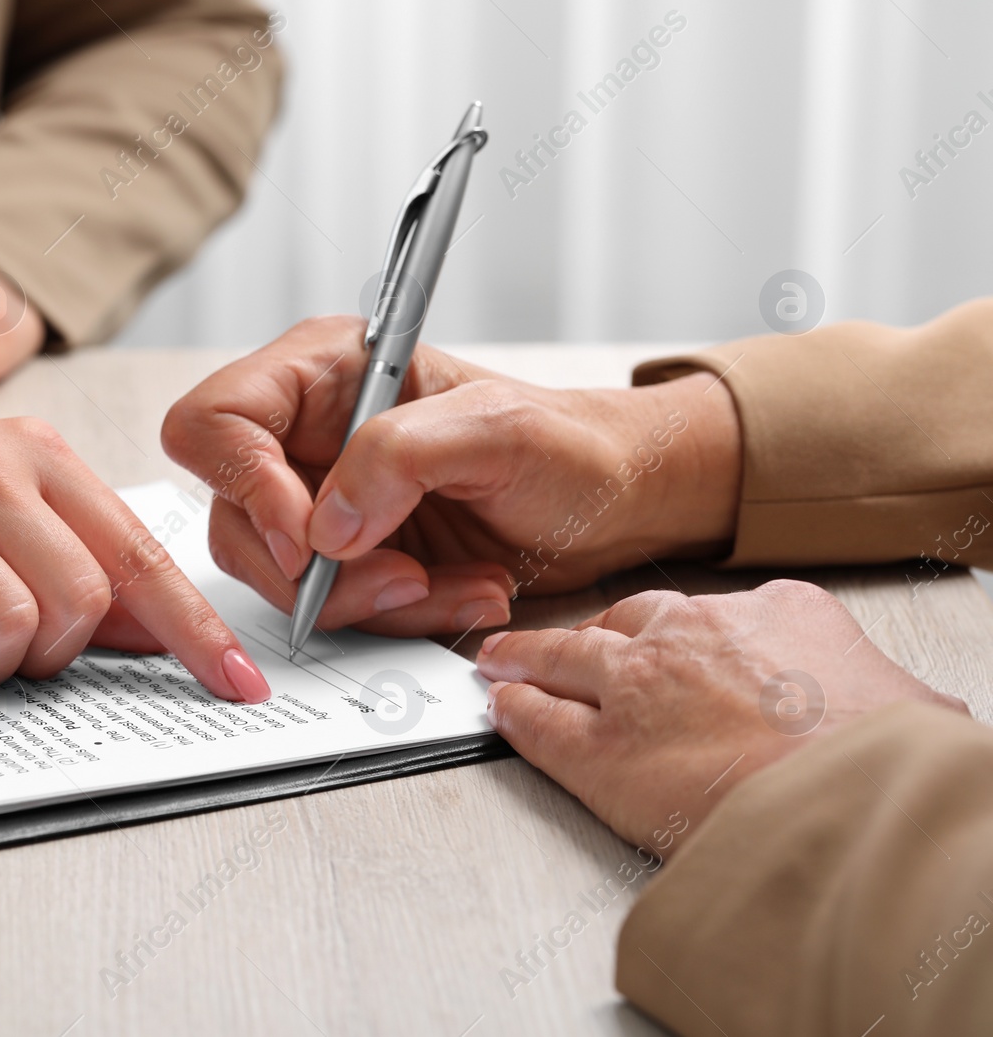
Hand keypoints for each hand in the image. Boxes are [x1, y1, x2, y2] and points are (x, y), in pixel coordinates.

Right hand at [161, 316, 743, 638]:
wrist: (617, 501)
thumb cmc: (573, 442)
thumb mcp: (497, 430)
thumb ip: (398, 457)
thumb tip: (325, 525)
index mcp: (326, 372)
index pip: (217, 420)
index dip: (245, 484)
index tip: (311, 536)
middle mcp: (309, 435)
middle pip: (235, 516)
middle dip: (314, 568)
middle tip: (395, 575)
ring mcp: (325, 499)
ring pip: (280, 575)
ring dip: (363, 600)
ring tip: (442, 583)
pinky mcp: (350, 557)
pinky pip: (333, 608)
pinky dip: (395, 617)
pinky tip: (456, 591)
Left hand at [477, 580, 968, 847]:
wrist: (853, 800)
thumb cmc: (886, 759)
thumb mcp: (904, 702)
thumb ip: (873, 695)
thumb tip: (910, 719)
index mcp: (776, 612)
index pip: (706, 613)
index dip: (673, 633)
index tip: (663, 643)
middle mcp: (694, 635)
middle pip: (623, 622)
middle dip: (591, 635)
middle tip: (563, 644)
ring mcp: (637, 688)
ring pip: (565, 658)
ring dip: (528, 660)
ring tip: (503, 661)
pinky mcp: (600, 750)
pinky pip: (540, 723)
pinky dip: (515, 714)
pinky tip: (501, 711)